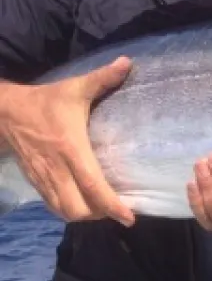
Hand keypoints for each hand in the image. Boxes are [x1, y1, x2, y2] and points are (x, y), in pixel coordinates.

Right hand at [0, 57, 134, 225]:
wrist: (5, 111)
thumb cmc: (46, 101)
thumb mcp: (74, 87)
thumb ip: (103, 78)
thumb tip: (129, 62)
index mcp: (70, 148)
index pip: (93, 185)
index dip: (111, 205)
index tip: (129, 218)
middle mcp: (57, 168)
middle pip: (78, 208)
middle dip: (99, 215)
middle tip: (118, 210)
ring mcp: (44, 178)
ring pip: (64, 211)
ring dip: (84, 215)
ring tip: (102, 210)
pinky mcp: (35, 181)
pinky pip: (52, 205)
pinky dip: (69, 210)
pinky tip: (82, 204)